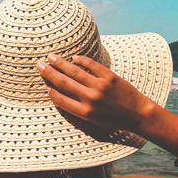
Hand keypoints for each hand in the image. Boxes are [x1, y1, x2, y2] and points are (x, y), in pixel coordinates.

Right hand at [37, 54, 155, 130]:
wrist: (138, 114)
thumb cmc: (115, 119)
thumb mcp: (95, 120)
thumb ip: (79, 109)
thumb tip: (62, 96)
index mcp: (85, 113)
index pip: (61, 100)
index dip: (51, 92)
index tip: (46, 86)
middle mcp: (90, 99)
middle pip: (64, 83)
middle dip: (49, 73)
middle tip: (39, 65)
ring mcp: (100, 87)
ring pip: (75, 72)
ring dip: (60, 63)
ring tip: (51, 57)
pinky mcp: (110, 77)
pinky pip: (92, 65)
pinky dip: (82, 60)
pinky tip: (74, 58)